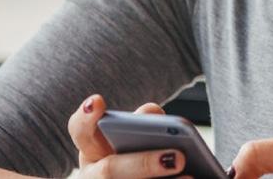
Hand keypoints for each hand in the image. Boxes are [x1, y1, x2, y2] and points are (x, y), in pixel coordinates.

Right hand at [67, 94, 189, 177]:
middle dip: (143, 164)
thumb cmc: (135, 158)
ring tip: (191, 177)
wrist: (135, 176)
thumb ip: (143, 124)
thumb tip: (154, 114)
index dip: (86, 117)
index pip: (80, 130)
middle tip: (177, 157)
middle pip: (110, 171)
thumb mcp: (133, 140)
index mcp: (91, 150)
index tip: (98, 100)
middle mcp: (93, 176)